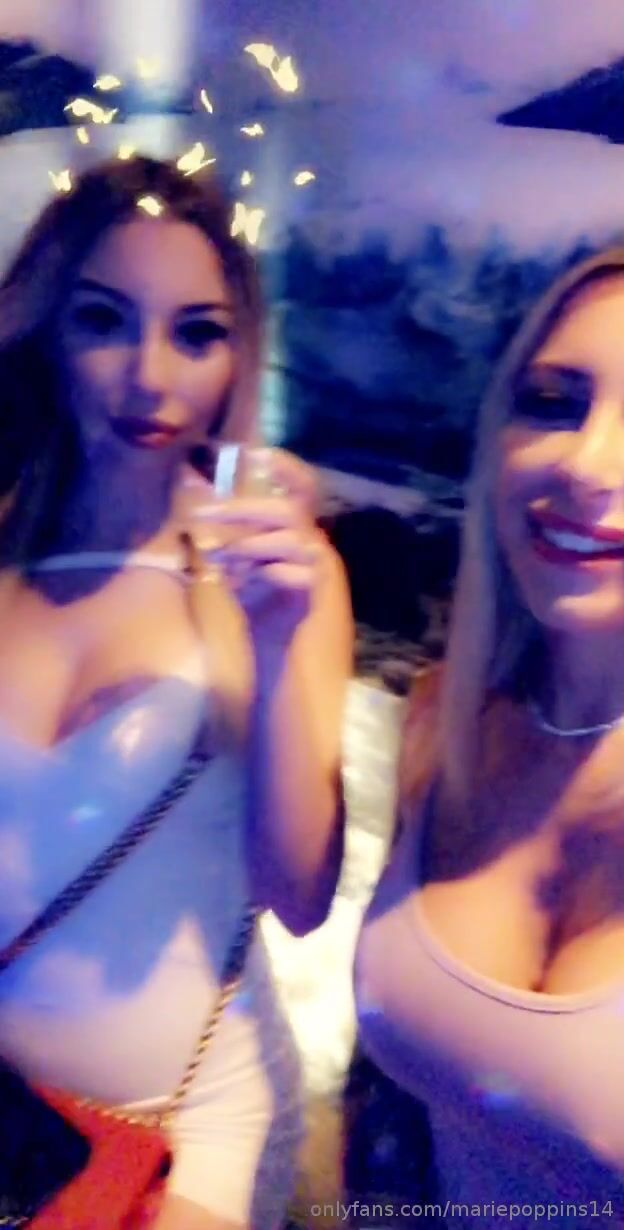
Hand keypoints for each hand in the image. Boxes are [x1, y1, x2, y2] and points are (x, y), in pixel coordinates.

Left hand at [177, 457, 325, 651]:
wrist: (300, 690)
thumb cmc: (276, 641)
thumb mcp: (251, 589)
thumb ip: (239, 560)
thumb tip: (208, 535)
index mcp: (305, 547)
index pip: (302, 493)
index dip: (284, 467)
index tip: (252, 452)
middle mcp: (321, 555)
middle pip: (291, 509)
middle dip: (244, 508)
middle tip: (204, 513)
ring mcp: (326, 578)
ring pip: (295, 535)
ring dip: (251, 540)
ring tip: (219, 556)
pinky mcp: (324, 602)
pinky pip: (299, 571)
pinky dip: (267, 571)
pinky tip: (241, 584)